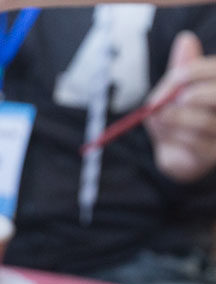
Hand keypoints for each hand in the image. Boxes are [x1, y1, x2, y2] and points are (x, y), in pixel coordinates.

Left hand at [145, 31, 215, 183]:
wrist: (173, 153)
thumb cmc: (176, 116)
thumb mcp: (173, 89)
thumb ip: (182, 67)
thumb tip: (185, 39)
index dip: (197, 71)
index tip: (175, 77)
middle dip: (194, 94)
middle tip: (175, 99)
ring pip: (206, 122)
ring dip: (177, 118)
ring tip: (162, 117)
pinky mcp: (214, 155)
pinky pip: (196, 143)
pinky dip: (176, 136)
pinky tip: (169, 135)